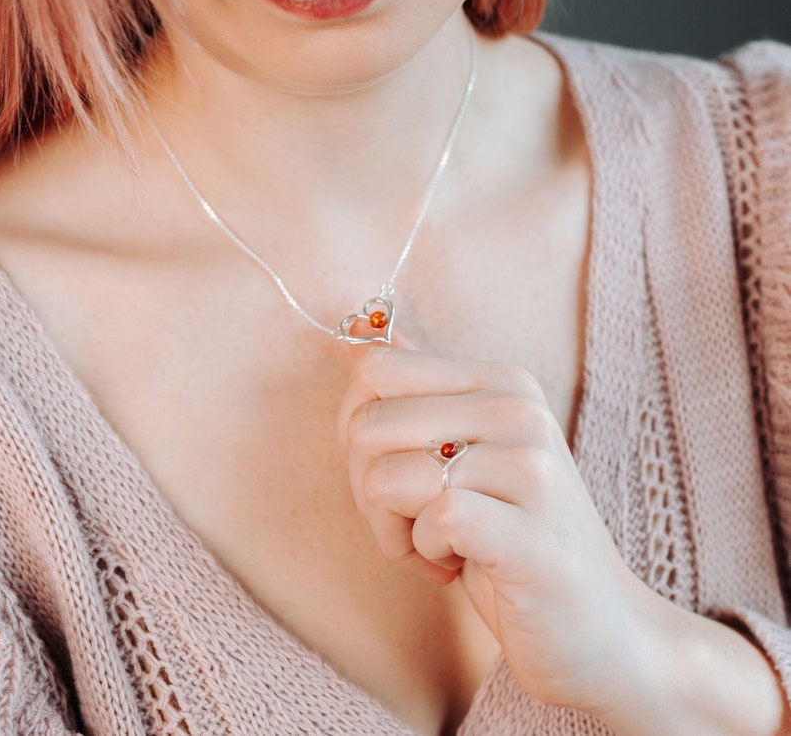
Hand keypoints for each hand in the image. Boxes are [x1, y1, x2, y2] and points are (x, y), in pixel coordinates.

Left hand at [336, 342, 650, 715]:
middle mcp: (518, 410)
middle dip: (366, 486)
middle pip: (368, 425)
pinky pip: (429, 521)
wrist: (599, 624)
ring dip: (392, 529)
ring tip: (438, 546)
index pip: (376, 369)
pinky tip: (457, 566)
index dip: (355, 426)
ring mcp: (530, 468)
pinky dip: (423, 554)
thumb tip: (364, 331)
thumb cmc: (513, 534)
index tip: (389, 467)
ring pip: (385, 477)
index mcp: (501, 381)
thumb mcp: (469, 449)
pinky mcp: (529, 531)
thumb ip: (421, 391)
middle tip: (411, 520)